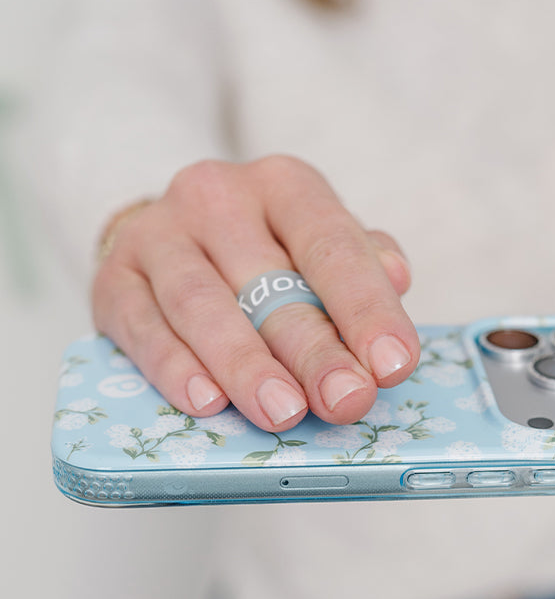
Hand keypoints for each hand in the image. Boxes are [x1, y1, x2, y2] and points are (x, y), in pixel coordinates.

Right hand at [92, 156, 419, 431]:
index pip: (332, 244)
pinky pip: (145, 328)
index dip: (366, 308)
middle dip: (315, 349)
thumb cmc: (264, 254)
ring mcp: (157, 235)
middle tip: (347, 400)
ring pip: (201, 304)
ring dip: (246, 365)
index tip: (394, 365)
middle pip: (270, 282)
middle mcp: (217, 197)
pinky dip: (175, 368)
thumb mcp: (316, 244)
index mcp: (284, 186)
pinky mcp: (113, 280)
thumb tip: (397, 276)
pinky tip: (206, 402)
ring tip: (283, 412)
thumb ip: (360, 262)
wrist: (168, 238)